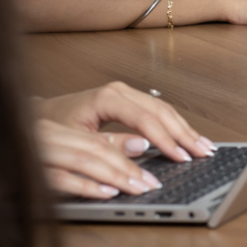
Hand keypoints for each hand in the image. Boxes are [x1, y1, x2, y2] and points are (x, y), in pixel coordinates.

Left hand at [33, 81, 214, 198]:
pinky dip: (175, 125)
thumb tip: (142, 148)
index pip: (146, 118)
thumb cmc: (54, 129)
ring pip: (164, 109)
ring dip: (184, 128)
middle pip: (161, 111)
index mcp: (107, 98)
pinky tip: (188, 136)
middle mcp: (120, 91)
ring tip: (204, 146)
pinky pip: (158, 111)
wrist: (41, 117)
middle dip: (184, 133)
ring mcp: (126, 93)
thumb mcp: (78, 142)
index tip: (182, 155)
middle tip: (203, 152)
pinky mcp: (129, 100)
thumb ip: (110, 145)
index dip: (166, 139)